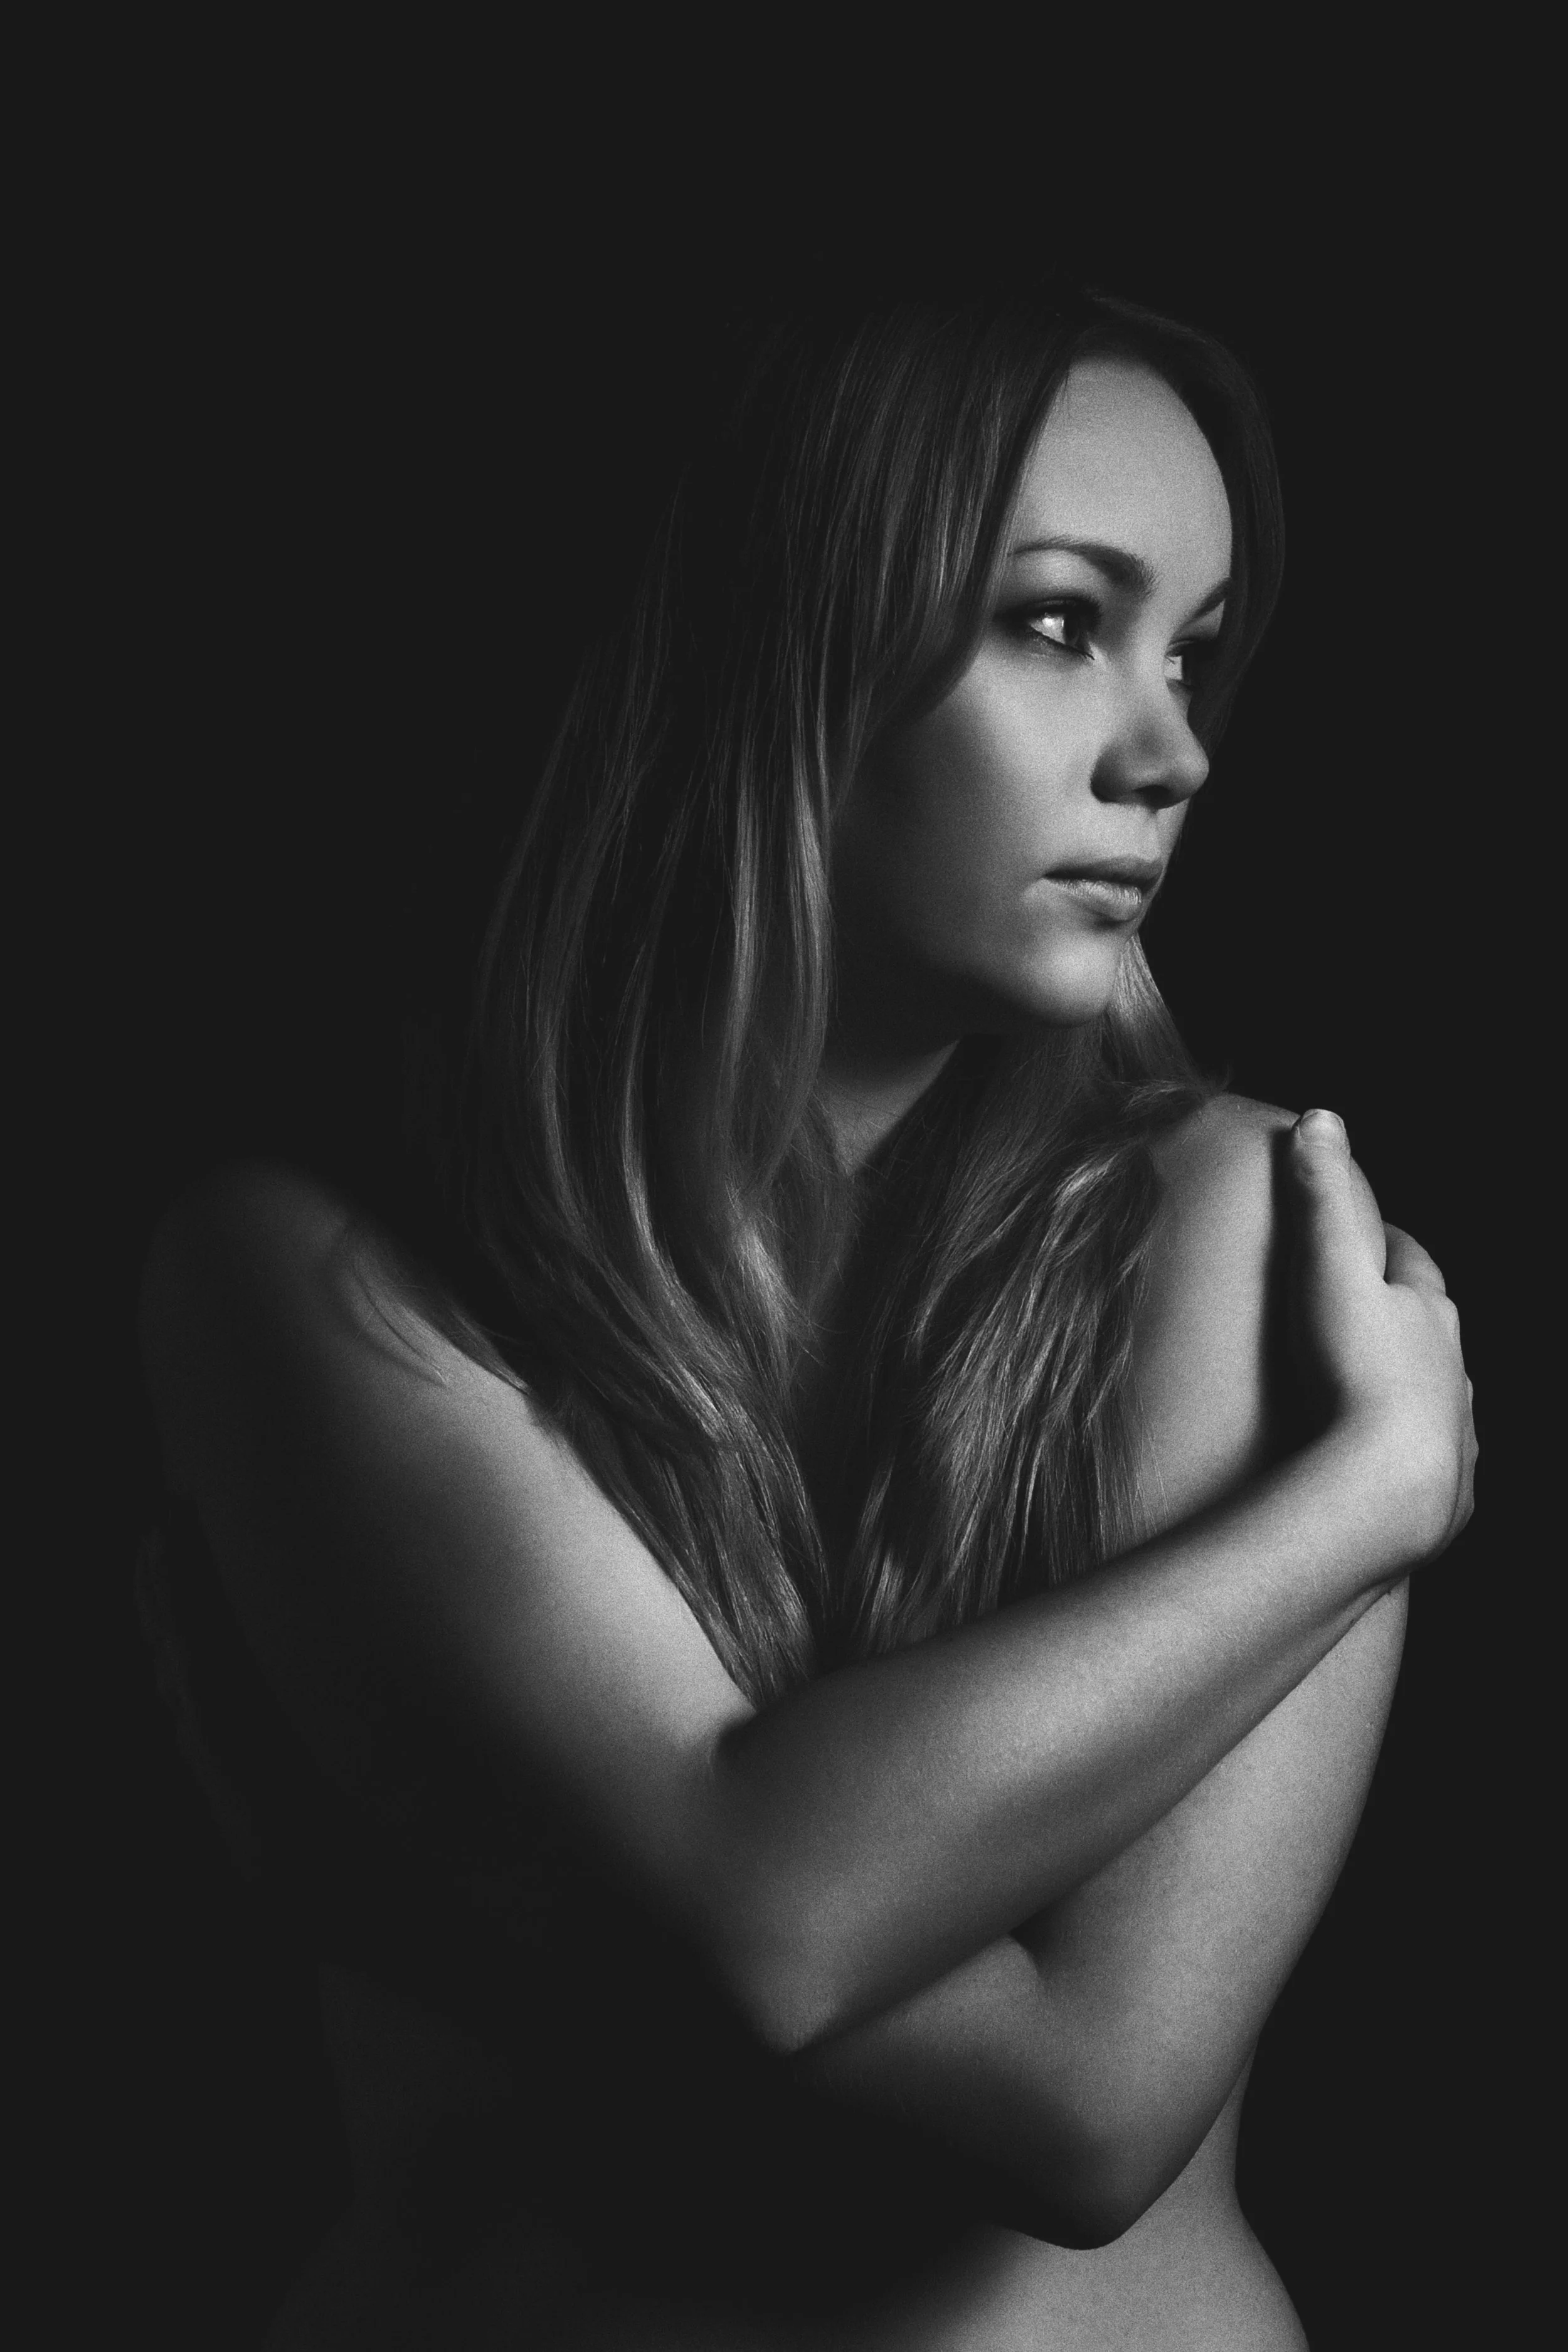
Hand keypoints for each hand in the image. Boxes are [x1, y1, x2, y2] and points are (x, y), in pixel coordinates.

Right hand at [1286, 1110, 1476, 1560]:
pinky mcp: (1449, 1489)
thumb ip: (1322, 1195)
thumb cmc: (1355, 1374)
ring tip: (1376, 1388)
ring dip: (1415, 1385)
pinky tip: (1390, 1461)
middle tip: (1368, 1309)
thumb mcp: (1329, 1269)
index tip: (1371, 1235)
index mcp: (1428, 1314)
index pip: (1414, 1265)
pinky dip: (1417, 1450)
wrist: (1388, 1487)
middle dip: (1407, 1315)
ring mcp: (1455, 1431)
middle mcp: (1452, 1370)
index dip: (1391, 1245)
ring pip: (1442, 1395)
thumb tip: (1320, 1117)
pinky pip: (1436, 1461)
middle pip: (1434, 1330)